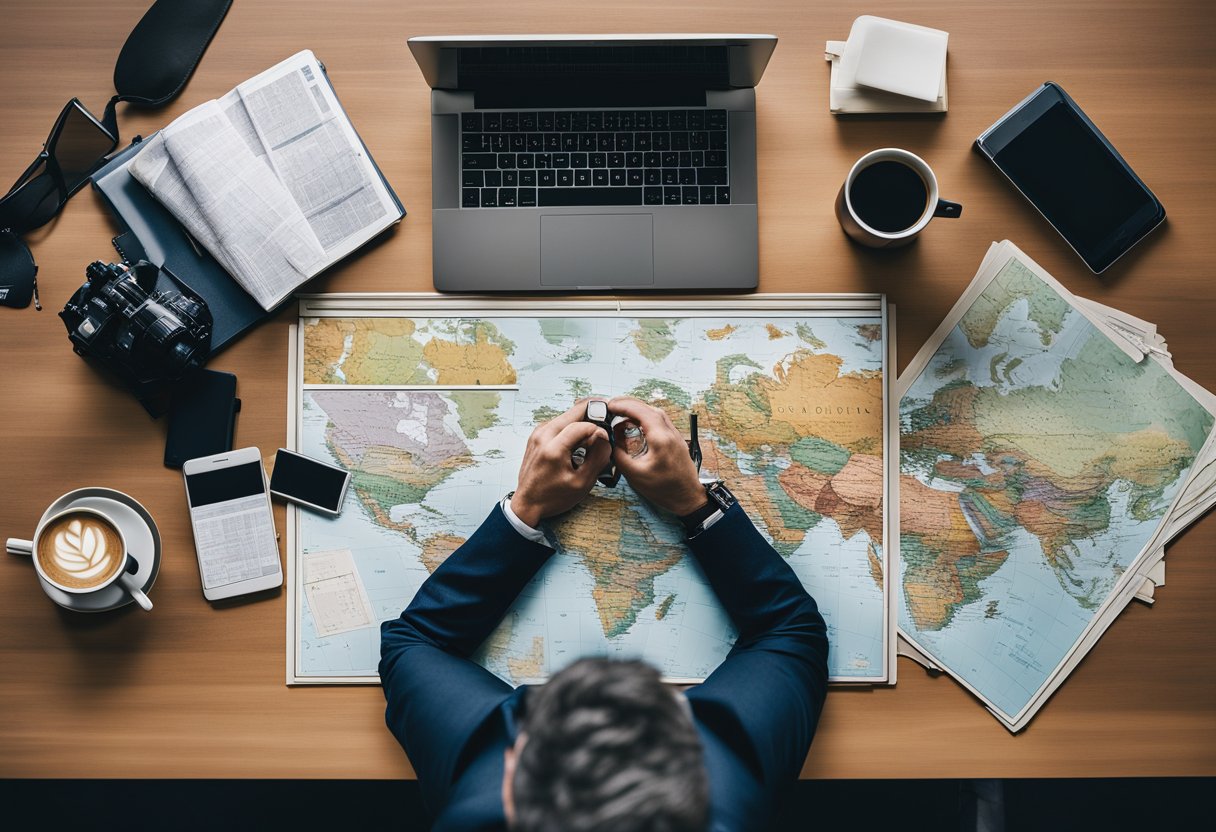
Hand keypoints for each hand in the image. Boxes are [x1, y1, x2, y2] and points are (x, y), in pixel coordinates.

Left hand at [511, 400, 612, 526]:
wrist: (527, 504)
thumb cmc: (553, 497)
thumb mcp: (582, 483)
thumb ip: (597, 458)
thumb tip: (604, 437)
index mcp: (553, 449)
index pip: (582, 425)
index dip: (598, 429)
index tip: (605, 439)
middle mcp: (542, 436)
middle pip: (572, 412)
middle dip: (592, 414)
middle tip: (605, 420)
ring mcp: (537, 434)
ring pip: (565, 416)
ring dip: (580, 421)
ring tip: (591, 436)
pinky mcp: (536, 436)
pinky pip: (557, 423)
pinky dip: (570, 426)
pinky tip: (577, 439)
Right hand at [607, 397, 707, 516]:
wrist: (687, 497)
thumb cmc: (664, 489)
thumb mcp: (634, 474)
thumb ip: (619, 454)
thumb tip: (610, 439)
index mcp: (660, 439)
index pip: (641, 412)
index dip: (623, 405)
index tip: (610, 405)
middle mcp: (670, 433)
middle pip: (648, 408)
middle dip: (629, 404)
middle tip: (612, 406)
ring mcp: (675, 435)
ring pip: (655, 413)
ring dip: (638, 410)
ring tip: (622, 413)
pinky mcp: (676, 439)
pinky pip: (660, 421)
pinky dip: (646, 417)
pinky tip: (636, 423)